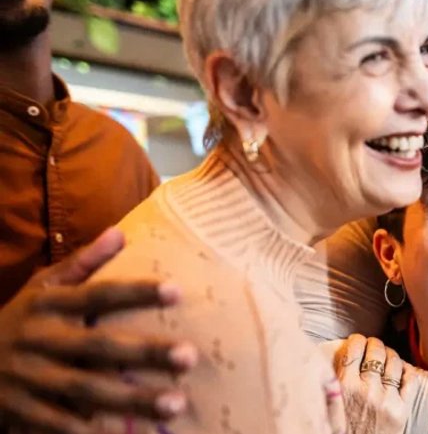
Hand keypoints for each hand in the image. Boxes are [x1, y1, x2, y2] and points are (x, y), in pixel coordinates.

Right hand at [0, 228, 197, 433]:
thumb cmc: (16, 322)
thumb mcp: (39, 289)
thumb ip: (81, 264)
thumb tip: (120, 233)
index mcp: (46, 305)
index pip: (97, 295)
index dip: (135, 293)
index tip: (177, 291)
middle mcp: (37, 339)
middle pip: (98, 346)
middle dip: (145, 353)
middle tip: (190, 356)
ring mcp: (27, 377)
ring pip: (85, 388)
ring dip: (131, 399)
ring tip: (176, 404)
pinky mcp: (17, 410)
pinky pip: (55, 423)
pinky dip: (84, 430)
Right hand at [332, 334, 418, 433]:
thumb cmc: (341, 430)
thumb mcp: (328, 406)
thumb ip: (334, 384)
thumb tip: (337, 356)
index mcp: (344, 387)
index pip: (354, 348)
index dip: (357, 339)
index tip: (358, 340)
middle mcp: (366, 389)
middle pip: (376, 351)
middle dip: (376, 344)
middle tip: (375, 346)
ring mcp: (387, 398)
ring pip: (395, 362)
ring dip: (392, 354)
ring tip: (389, 355)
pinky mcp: (402, 409)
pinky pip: (411, 380)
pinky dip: (408, 370)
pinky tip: (403, 369)